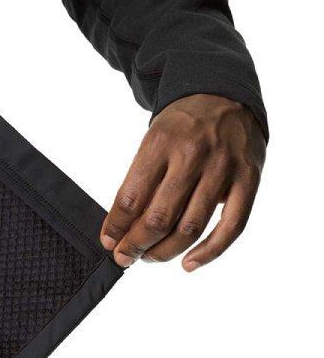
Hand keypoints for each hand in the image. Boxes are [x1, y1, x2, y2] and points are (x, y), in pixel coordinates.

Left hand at [100, 93, 265, 270]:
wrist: (225, 93)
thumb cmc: (182, 125)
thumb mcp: (153, 140)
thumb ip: (140, 180)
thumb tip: (122, 228)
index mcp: (159, 143)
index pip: (130, 197)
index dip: (116, 227)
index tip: (109, 243)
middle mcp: (191, 155)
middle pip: (158, 217)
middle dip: (136, 245)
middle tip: (126, 257)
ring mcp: (222, 168)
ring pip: (191, 227)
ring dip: (166, 251)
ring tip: (151, 258)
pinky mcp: (248, 180)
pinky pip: (231, 227)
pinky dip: (209, 252)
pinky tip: (189, 264)